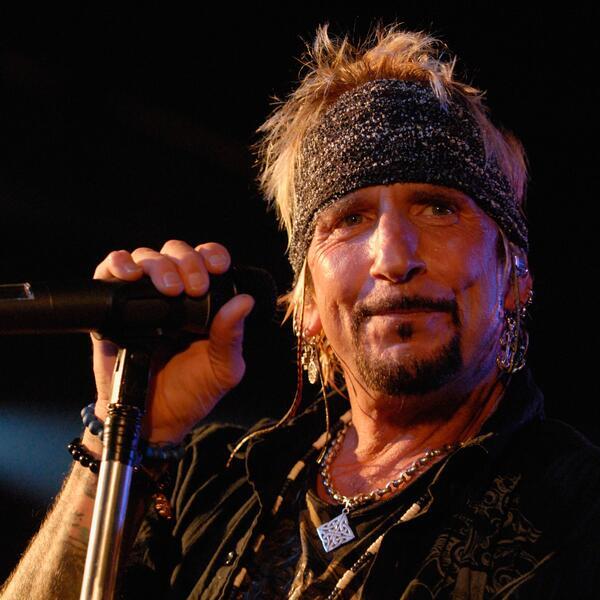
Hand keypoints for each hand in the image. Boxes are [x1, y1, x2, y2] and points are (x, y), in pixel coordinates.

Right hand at [91, 240, 254, 442]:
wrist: (152, 419)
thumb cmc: (191, 392)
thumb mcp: (222, 368)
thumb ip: (231, 336)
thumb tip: (245, 301)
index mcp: (203, 302)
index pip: (207, 261)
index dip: (212, 255)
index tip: (218, 267)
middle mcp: (173, 293)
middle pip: (176, 252)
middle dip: (187, 262)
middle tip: (193, 288)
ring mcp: (142, 298)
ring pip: (146, 257)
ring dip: (158, 265)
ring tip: (168, 289)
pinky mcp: (113, 307)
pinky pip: (109, 271)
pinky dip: (118, 264)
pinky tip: (128, 274)